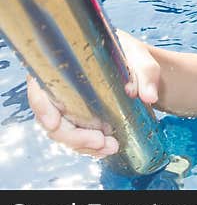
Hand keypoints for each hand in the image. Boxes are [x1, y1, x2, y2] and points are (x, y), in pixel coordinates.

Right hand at [26, 30, 159, 158]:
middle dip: (72, 136)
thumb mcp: (142, 60)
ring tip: (110, 147)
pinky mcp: (78, 119)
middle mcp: (59, 88)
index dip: (41, 107)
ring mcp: (66, 106)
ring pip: (62, 132)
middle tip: (100, 142)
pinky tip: (107, 148)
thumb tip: (149, 96)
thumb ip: (146, 75)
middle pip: (50, 118)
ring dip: (82, 145)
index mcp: (64, 66)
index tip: (54, 123)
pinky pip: (75, 137)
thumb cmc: (132, 57)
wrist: (136, 67)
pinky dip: (89, 146)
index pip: (39, 87)